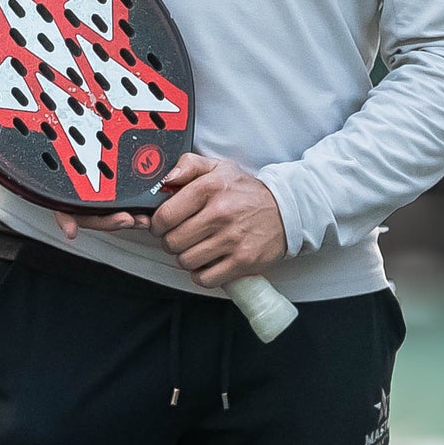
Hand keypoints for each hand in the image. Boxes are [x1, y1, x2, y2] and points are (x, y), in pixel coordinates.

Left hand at [148, 154, 288, 287]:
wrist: (286, 211)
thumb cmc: (247, 192)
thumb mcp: (219, 167)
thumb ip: (188, 165)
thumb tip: (166, 180)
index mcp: (209, 188)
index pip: (165, 216)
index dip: (157, 224)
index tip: (163, 226)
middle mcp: (220, 214)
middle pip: (172, 242)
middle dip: (171, 242)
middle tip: (182, 237)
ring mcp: (232, 239)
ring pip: (186, 261)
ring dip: (187, 258)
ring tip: (197, 248)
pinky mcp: (242, 261)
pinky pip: (205, 278)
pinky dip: (202, 274)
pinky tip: (208, 262)